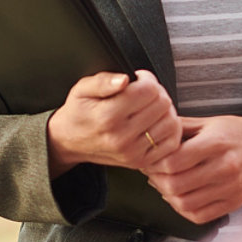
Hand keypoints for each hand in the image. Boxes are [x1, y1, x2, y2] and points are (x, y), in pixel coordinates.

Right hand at [46, 70, 180, 176]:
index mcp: (107, 116)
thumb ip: (102, 81)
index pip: (148, 91)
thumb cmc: (78, 113)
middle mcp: (121, 137)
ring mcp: (133, 152)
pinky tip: (156, 122)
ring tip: (150, 106)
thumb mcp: (81, 89)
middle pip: (162, 105)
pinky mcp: (140, 162)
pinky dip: (169, 129)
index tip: (138, 79)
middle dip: (157, 92)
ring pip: (171, 123)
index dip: (147, 79)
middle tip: (144, 91)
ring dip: (165, 110)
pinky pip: (171, 143)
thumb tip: (124, 79)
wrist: (69, 142)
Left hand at [143, 115, 241, 223]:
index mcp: (215, 144)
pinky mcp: (234, 202)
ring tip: (164, 185)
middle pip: (177, 185)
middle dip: (157, 180)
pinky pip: (201, 215)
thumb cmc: (238, 132)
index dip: (155, 163)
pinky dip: (184, 210)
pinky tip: (180, 197)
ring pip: (186, 204)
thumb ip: (180, 126)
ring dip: (168, 196)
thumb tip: (155, 130)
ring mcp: (230, 188)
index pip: (174, 162)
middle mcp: (224, 168)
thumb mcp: (208, 121)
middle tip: (153, 173)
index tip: (150, 160)